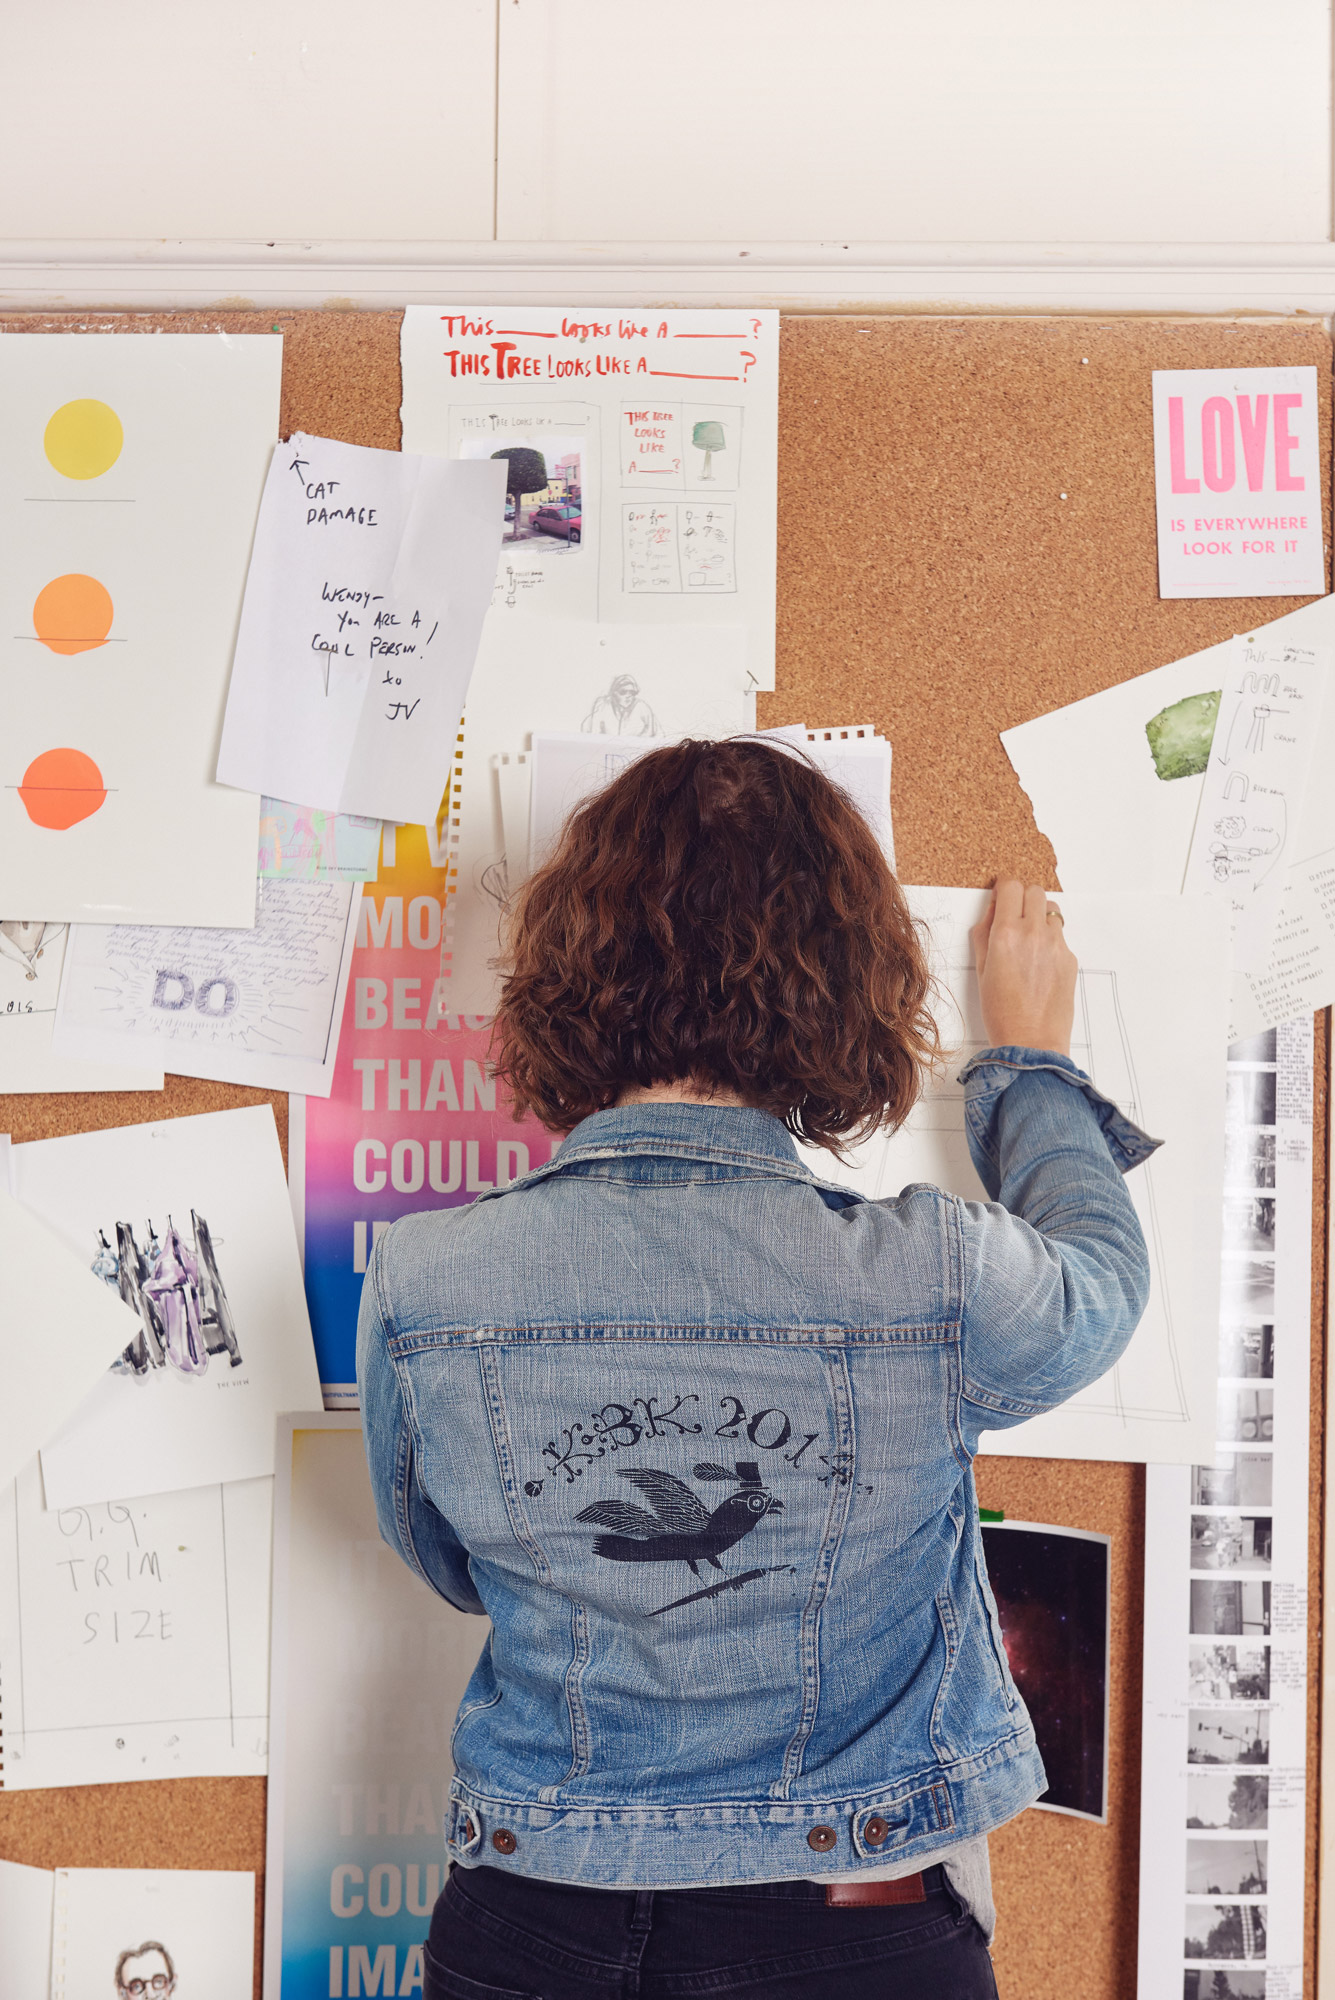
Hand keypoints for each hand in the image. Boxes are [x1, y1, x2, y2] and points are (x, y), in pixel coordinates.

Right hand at [970, 879, 1076, 1056]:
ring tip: (1029, 939)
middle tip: (1014, 916)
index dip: (1004, 888)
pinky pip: (1060, 936)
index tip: (1001, 895)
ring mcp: (1056, 945)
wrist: (1031, 1042)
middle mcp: (1033, 933)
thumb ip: (984, 934)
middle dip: (1022, 898)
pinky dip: (1049, 940)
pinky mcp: (1070, 958)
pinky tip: (1039, 964)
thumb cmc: (1001, 1013)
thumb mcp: (981, 970)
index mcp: (1006, 934)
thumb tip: (992, 911)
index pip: (1010, 886)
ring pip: (1051, 910)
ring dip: (1039, 915)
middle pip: (1034, 891)